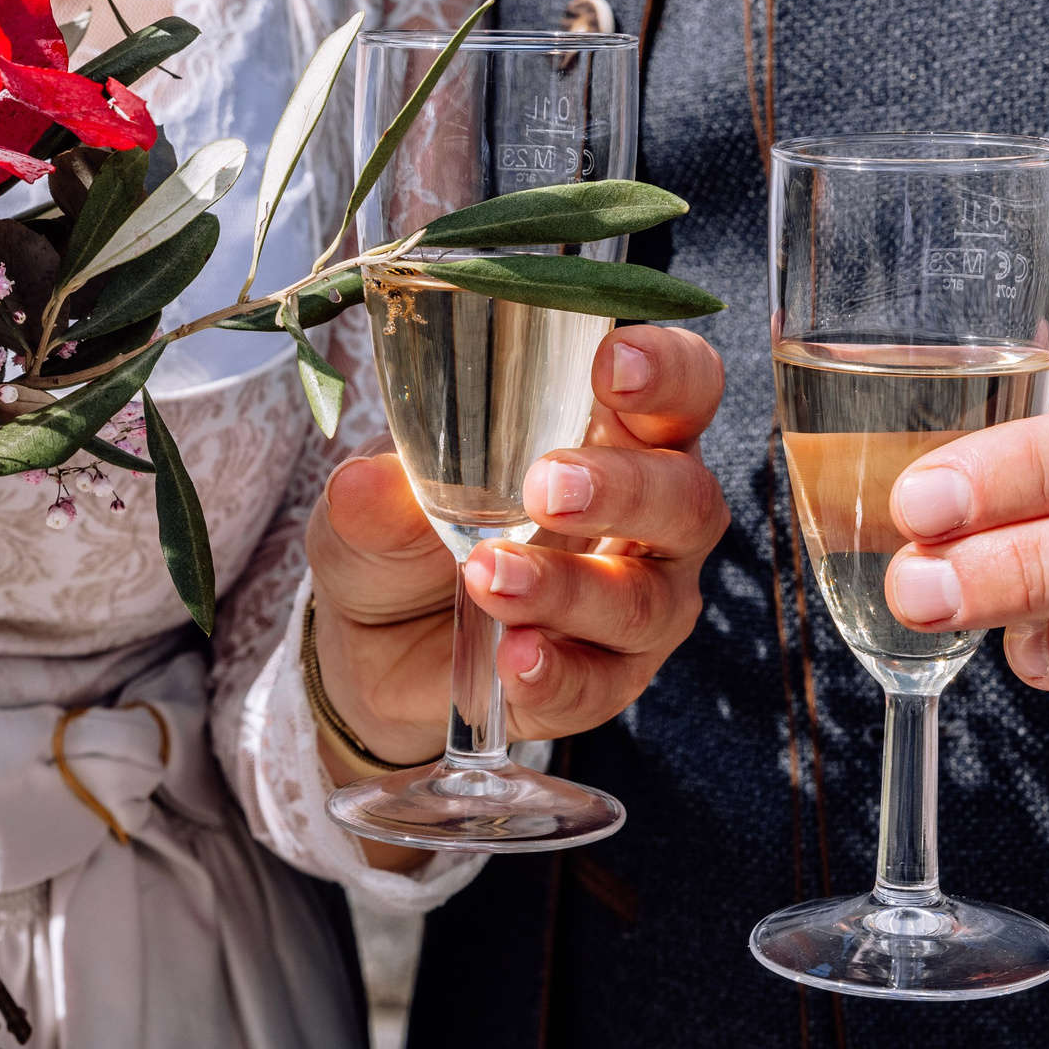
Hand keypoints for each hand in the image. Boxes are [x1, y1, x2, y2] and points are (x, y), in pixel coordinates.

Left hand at [308, 325, 728, 765]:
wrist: (375, 649)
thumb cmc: (404, 536)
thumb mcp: (373, 505)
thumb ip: (378, 494)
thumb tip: (363, 483)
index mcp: (618, 435)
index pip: (682, 388)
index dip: (665, 370)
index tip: (611, 364)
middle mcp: (651, 521)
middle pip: (685, 498)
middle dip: (624, 490)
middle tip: (547, 488)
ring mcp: (638, 607)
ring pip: (644, 600)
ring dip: (568, 588)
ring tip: (487, 576)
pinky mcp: (603, 684)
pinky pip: (598, 685)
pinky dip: (555, 671)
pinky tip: (512, 657)